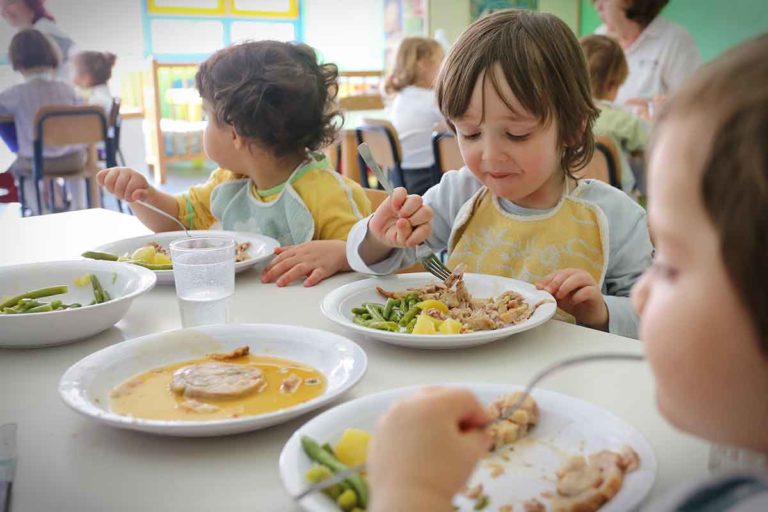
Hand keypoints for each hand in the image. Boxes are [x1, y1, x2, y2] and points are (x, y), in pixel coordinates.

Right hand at [97, 167, 150, 201]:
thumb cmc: (143, 193)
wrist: (137, 187)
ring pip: (108, 182)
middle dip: (120, 195)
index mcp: (137, 176)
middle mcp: (127, 171)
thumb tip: (135, 195)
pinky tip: (107, 186)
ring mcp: (117, 170)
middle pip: (117, 187)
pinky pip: (100, 176)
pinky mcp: (109, 171)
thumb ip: (143, 196)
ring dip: (112, 191)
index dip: (129, 198)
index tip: (133, 197)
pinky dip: (101, 182)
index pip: (128, 191)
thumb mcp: (148, 197)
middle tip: (125, 195)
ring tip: (117, 191)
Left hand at [260, 240, 348, 286]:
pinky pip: (318, 274)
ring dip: (289, 276)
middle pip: (287, 263)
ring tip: (280, 284)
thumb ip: (289, 249)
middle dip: (274, 272)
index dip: (271, 265)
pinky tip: (306, 284)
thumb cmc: (324, 249)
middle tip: (265, 280)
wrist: (343, 250)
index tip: (263, 274)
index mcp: (300, 250)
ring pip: (300, 268)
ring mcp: (315, 262)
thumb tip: (275, 251)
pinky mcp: (326, 268)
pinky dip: (312, 279)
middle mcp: (306, 255)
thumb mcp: (305, 246)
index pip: (282, 257)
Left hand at [368, 388, 491, 511]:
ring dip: (432, 418)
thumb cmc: (442, 475)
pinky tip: (420, 451)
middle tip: (464, 434)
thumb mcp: (472, 453)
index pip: (464, 397)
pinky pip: (401, 423)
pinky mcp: (378, 434)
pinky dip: (413, 430)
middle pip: (439, 396)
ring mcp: (389, 417)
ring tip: (440, 443)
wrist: (405, 502)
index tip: (484, 431)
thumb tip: (478, 433)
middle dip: (455, 412)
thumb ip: (480, 436)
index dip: (479, 413)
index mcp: (434, 403)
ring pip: (417, 407)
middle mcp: (408, 403)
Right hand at [369, 187, 432, 247]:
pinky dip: (397, 198)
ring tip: (399, 214)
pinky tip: (393, 206)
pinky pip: (402, 191)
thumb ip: (404, 235)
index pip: (427, 228)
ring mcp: (410, 203)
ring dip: (408, 209)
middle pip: (427, 212)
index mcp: (423, 226)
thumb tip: (403, 221)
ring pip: (417, 200)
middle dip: (414, 220)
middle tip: (403, 223)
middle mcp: (420, 213)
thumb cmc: (394, 236)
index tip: (407, 240)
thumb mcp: (399, 241)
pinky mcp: (399, 195)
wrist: (381, 230)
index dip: (417, 234)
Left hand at [537, 268, 608, 329]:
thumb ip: (551, 292)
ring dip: (566, 286)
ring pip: (578, 278)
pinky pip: (588, 291)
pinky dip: (579, 295)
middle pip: (567, 273)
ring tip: (559, 296)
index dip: (547, 279)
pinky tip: (572, 302)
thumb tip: (539, 289)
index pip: (557, 273)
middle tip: (548, 291)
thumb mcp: (559, 298)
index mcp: (569, 274)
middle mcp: (580, 275)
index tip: (539, 287)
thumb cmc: (573, 302)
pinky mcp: (596, 292)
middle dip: (555, 282)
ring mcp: (589, 282)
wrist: (589, 314)